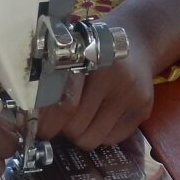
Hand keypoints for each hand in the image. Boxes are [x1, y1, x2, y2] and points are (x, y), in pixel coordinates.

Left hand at [36, 50, 154, 149]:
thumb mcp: (74, 53)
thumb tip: (36, 114)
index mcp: (90, 60)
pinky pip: (114, 138)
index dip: (49, 121)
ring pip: (96, 137)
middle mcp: (114, 78)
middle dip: (63, 131)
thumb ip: (57, 78)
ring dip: (81, 136)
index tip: (39, 128)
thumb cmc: (94, 48)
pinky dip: (100, 136)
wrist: (136, 41)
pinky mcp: (143, 109)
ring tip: (77, 123)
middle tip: (57, 125)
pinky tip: (96, 122)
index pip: (66, 104)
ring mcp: (131, 95)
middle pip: (79, 124)